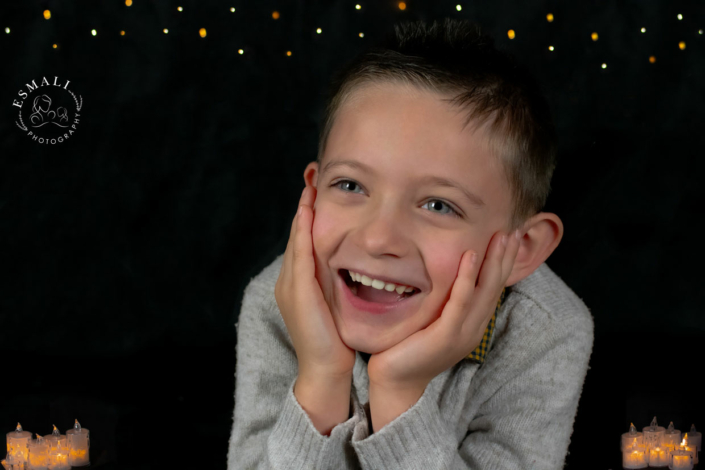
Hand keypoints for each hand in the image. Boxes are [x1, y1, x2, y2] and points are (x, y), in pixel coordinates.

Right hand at [274, 186, 356, 380]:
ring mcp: (290, 285)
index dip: (309, 214)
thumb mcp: (336, 305)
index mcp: (298, 283)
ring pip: (296, 239)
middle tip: (312, 175)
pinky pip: (300, 254)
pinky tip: (309, 212)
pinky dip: (303, 231)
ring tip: (310, 185)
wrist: (325, 369)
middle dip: (304, 204)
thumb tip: (357, 266)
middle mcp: (289, 280)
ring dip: (303, 211)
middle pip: (297, 234)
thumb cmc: (335, 340)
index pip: (305, 240)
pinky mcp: (297, 291)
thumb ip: (339, 284)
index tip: (318, 189)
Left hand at [367, 230, 520, 391]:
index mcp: (471, 324)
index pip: (492, 289)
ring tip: (500, 237)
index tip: (506, 238)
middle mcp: (473, 328)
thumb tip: (441, 275)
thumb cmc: (407, 348)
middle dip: (504, 258)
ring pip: (484, 292)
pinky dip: (467, 277)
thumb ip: (441, 301)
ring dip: (493, 262)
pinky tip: (471, 256)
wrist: (394, 380)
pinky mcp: (447, 335)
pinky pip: (461, 302)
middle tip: (511, 230)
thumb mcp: (430, 320)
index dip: (502, 264)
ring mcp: (462, 333)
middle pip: (495, 287)